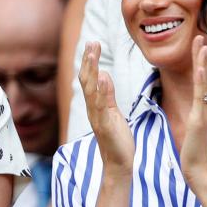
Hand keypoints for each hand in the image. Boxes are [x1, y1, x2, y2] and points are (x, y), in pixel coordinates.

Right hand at [79, 42, 133, 176]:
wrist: (119, 165)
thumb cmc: (117, 140)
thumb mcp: (114, 113)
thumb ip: (108, 95)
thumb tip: (104, 75)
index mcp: (95, 106)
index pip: (89, 80)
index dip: (90, 62)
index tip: (92, 43)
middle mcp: (93, 110)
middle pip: (87, 81)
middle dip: (89, 61)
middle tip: (91, 42)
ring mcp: (98, 118)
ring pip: (91, 90)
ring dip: (92, 70)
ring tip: (93, 53)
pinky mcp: (106, 126)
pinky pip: (102, 106)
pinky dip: (102, 91)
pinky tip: (104, 77)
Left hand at [180, 35, 206, 186]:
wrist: (199, 169)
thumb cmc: (196, 151)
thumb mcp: (196, 128)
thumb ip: (197, 116)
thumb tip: (198, 109)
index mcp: (204, 107)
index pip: (201, 80)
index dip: (200, 63)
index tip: (199, 46)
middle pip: (204, 75)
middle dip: (202, 55)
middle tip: (201, 36)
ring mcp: (205, 111)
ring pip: (203, 81)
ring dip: (202, 61)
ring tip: (201, 43)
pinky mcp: (200, 119)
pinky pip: (201, 96)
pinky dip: (202, 81)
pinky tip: (201, 67)